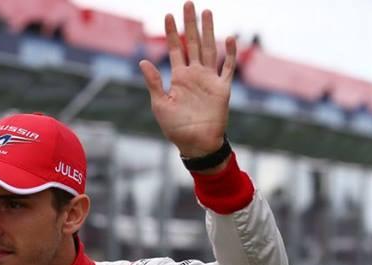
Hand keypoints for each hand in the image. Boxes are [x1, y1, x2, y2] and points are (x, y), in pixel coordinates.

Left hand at [139, 2, 235, 158]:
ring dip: (209, 31)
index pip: (174, 49)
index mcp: (178, 77)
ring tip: (207, 12)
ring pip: (209, 49)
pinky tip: (229, 39)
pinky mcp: (222, 88)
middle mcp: (194, 74)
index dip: (171, 33)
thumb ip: (154, 82)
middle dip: (190, 24)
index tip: (167, 15)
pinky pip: (228, 68)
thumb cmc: (176, 128)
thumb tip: (142, 61)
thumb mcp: (160, 104)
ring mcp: (209, 79)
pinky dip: (229, 54)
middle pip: (192, 43)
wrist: (196, 144)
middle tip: (189, 3)